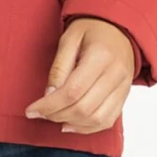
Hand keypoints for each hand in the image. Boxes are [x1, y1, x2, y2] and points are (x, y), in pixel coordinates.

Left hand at [25, 17, 135, 134]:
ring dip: (72, 123)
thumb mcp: (68, 39)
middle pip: (84, 108)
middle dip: (57, 115)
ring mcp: (123, 86)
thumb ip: (59, 67)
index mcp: (100, 56)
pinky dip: (88, 128)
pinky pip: (108, 120)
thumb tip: (48, 96)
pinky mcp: (124, 95)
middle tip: (41, 113)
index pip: (72, 91)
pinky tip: (71, 124)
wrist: (119, 28)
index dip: (49, 105)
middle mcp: (116, 74)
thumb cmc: (91, 30)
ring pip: (97, 119)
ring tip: (54, 117)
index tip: (31, 110)